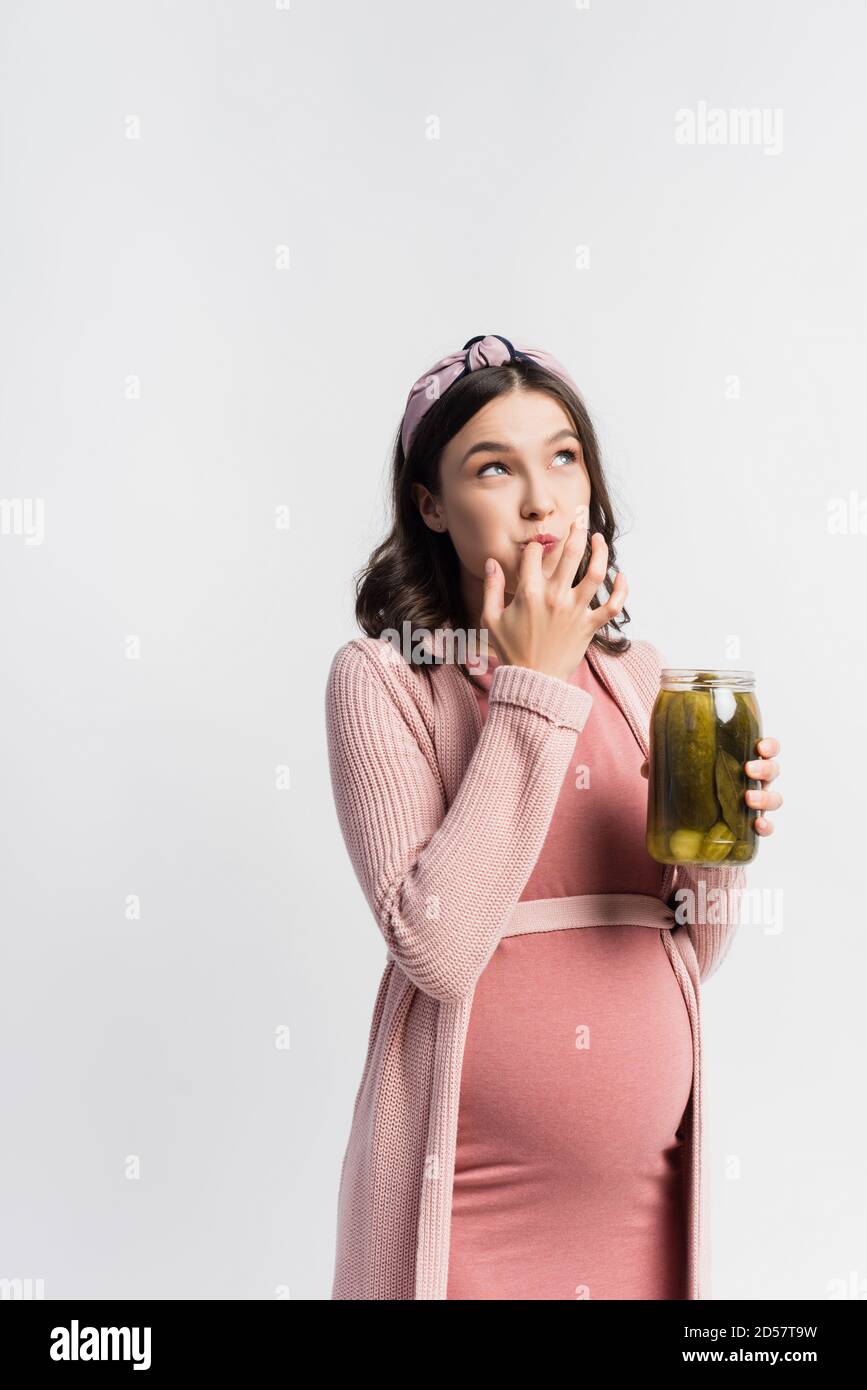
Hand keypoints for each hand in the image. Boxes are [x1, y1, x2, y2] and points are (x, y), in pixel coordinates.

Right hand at [482, 529, 627, 682]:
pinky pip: (613, 605)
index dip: (535, 546)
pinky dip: (622, 590)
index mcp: (529, 594)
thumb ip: (491, 588)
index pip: (535, 555)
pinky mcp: (590, 626)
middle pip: (570, 554)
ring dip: (600, 551)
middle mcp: (555, 598)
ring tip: (598, 538)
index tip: (536, 549)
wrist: (533, 681)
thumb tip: (492, 562)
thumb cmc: (511, 650)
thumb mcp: (491, 619)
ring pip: (596, 573)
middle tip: (578, 520)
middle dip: (575, 531)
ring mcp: (575, 611)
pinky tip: (622, 575)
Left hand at [639, 735, 782, 836]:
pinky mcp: (751, 828)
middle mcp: (754, 781)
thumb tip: (646, 767)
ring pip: (774, 797)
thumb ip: (663, 765)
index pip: (765, 749)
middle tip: (748, 769)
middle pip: (772, 771)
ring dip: (766, 797)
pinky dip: (766, 826)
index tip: (760, 745)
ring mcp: (754, 804)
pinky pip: (766, 827)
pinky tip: (758, 825)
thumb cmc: (695, 787)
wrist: (693, 829)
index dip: (769, 746)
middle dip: (765, 769)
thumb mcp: (678, 771)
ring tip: (749, 798)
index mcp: (742, 760)